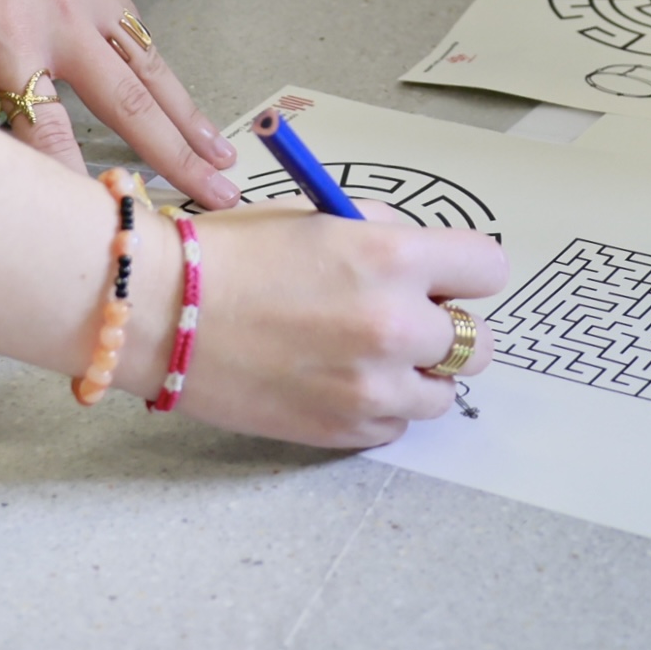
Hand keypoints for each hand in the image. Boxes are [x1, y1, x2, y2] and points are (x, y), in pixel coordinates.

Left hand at [0, 0, 240, 205]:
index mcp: (9, 38)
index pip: (47, 133)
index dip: (77, 186)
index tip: (105, 231)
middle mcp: (62, 20)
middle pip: (132, 105)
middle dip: (178, 160)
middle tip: (222, 202)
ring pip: (152, 67)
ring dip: (190, 115)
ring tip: (225, 157)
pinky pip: (139, 30)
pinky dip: (167, 69)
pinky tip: (181, 97)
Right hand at [139, 203, 511, 445]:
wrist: (162, 311)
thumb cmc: (233, 255)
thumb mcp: (322, 218)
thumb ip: (386, 236)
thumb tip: (430, 261)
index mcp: (392, 257)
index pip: (488, 269)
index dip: (464, 270)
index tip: (446, 275)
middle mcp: (394, 325)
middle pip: (477, 342)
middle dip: (445, 327)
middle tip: (405, 316)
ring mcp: (372, 386)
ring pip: (443, 392)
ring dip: (416, 373)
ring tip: (365, 352)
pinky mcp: (345, 430)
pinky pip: (396, 423)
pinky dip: (378, 405)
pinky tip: (336, 378)